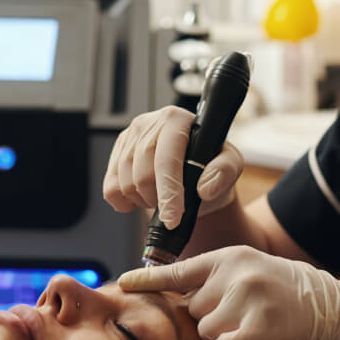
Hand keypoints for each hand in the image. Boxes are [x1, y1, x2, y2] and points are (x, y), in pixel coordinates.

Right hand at [102, 107, 243, 229]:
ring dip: (144, 201)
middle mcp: (149, 123)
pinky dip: (124, 202)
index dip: (169, 193)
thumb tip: (205, 187)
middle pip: (142, 176)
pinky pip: (110, 188)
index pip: (166, 160)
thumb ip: (224, 172)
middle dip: (158, 200)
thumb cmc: (210, 165)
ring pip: (124, 184)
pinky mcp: (117, 152)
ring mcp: (129, 136)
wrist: (193, 168)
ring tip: (160, 196)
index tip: (173, 219)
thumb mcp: (230, 164)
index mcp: (176, 120)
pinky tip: (141, 198)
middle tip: (174, 204)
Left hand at [118, 246, 339, 339]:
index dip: (147, 281)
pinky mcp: (261, 327)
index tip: (121, 285)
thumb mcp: (247, 272)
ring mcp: (249, 299)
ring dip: (222, 338)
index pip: (178, 272)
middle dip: (210, 321)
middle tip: (240, 316)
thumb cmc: (281, 294)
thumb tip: (169, 300)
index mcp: (229, 258)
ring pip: (205, 333)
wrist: (329, 310)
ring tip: (250, 326)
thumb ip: (212, 282)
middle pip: (192, 312)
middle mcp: (236, 273)